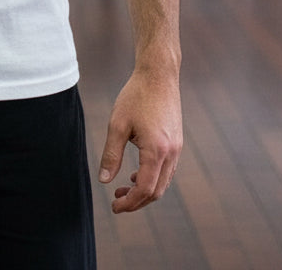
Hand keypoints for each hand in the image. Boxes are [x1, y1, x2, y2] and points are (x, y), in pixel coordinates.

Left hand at [98, 67, 181, 213]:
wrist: (158, 75)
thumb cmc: (135, 96)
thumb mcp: (117, 124)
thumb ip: (111, 154)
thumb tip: (104, 181)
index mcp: (156, 150)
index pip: (145, 189)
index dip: (129, 202)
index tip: (114, 206)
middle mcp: (171, 153)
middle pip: (156, 191)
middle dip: (137, 201)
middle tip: (116, 201)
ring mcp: (177, 148)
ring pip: (163, 182)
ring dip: (145, 191)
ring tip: (123, 189)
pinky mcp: (177, 142)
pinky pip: (167, 170)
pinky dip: (153, 178)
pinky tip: (137, 173)